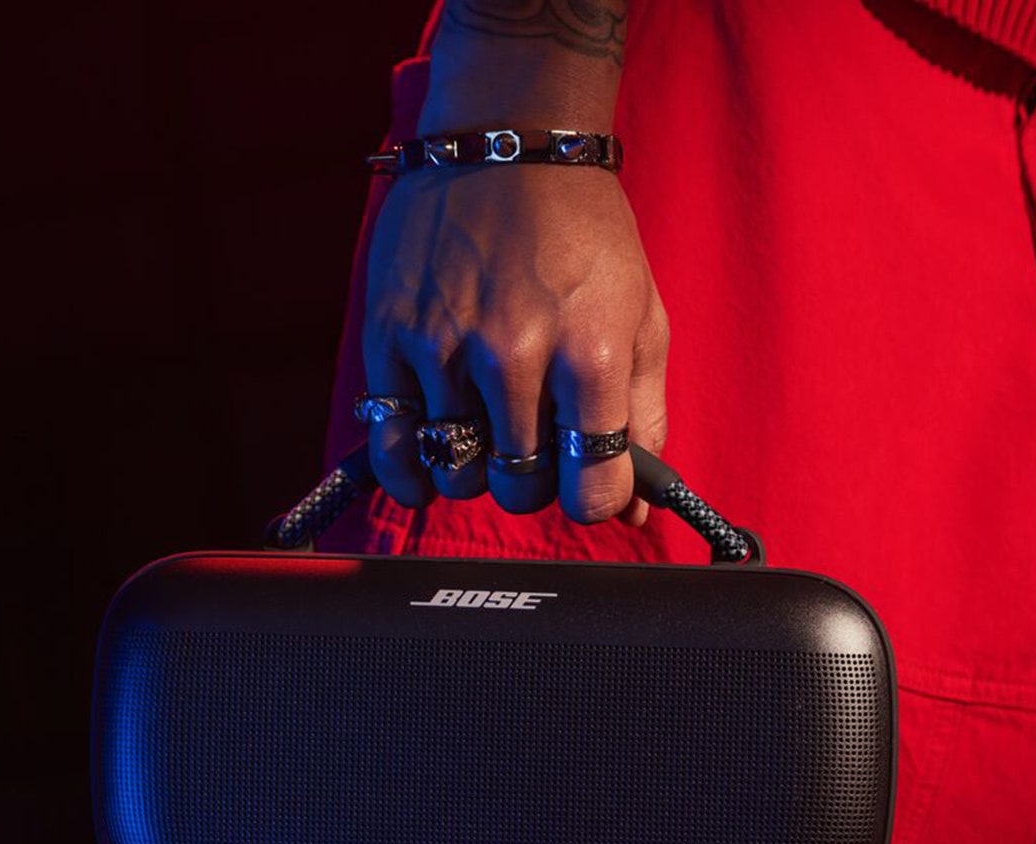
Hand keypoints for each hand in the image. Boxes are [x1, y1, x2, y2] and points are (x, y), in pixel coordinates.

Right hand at [362, 162, 668, 524]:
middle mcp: (515, 352)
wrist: (509, 141)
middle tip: (534, 453)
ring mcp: (445, 344)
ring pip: (455, 471)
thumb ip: (644, 417)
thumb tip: (634, 509)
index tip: (590, 485)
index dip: (596, 500)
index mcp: (590, 350)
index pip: (591, 487)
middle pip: (519, 487)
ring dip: (473, 473)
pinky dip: (409, 474)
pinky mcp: (391, 335)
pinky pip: (392, 445)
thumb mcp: (642, 316)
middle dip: (532, 485)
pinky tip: (426, 467)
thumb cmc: (585, 234)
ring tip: (484, 439)